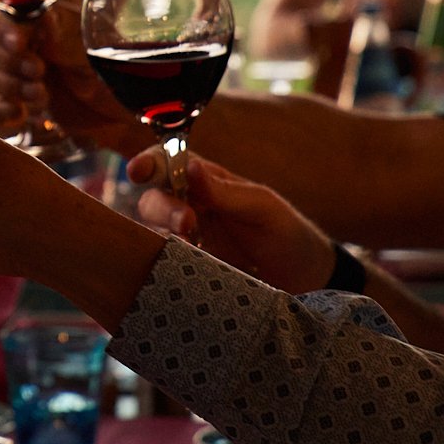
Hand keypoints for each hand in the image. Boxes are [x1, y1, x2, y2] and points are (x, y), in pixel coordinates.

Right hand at [0, 5, 137, 144]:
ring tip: (42, 98)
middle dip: (9, 63)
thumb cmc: (123, 77)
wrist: (132, 117)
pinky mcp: (23, 103)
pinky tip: (21, 116)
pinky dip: (0, 112)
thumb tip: (42, 17)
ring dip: (8, 87)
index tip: (20, 45)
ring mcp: (23, 73)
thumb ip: (67, 38)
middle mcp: (30, 42)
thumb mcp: (99, 53)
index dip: (6, 29)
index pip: (8, 13)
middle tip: (40, 74)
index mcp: (48, 20)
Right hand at [129, 149, 335, 293]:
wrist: (303, 280)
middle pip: (153, 198)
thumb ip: (225, 191)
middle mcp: (189, 206)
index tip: (139, 171)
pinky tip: (181, 265)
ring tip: (191, 246)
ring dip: (163, 234)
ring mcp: (185, 240)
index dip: (149, 162)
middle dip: (162, 207)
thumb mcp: (262, 206)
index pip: (168, 163)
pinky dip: (162, 261)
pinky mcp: (185, 269)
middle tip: (187, 223)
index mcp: (206, 181)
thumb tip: (190, 167)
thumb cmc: (285, 233)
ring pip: (152, 230)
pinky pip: (160, 261)